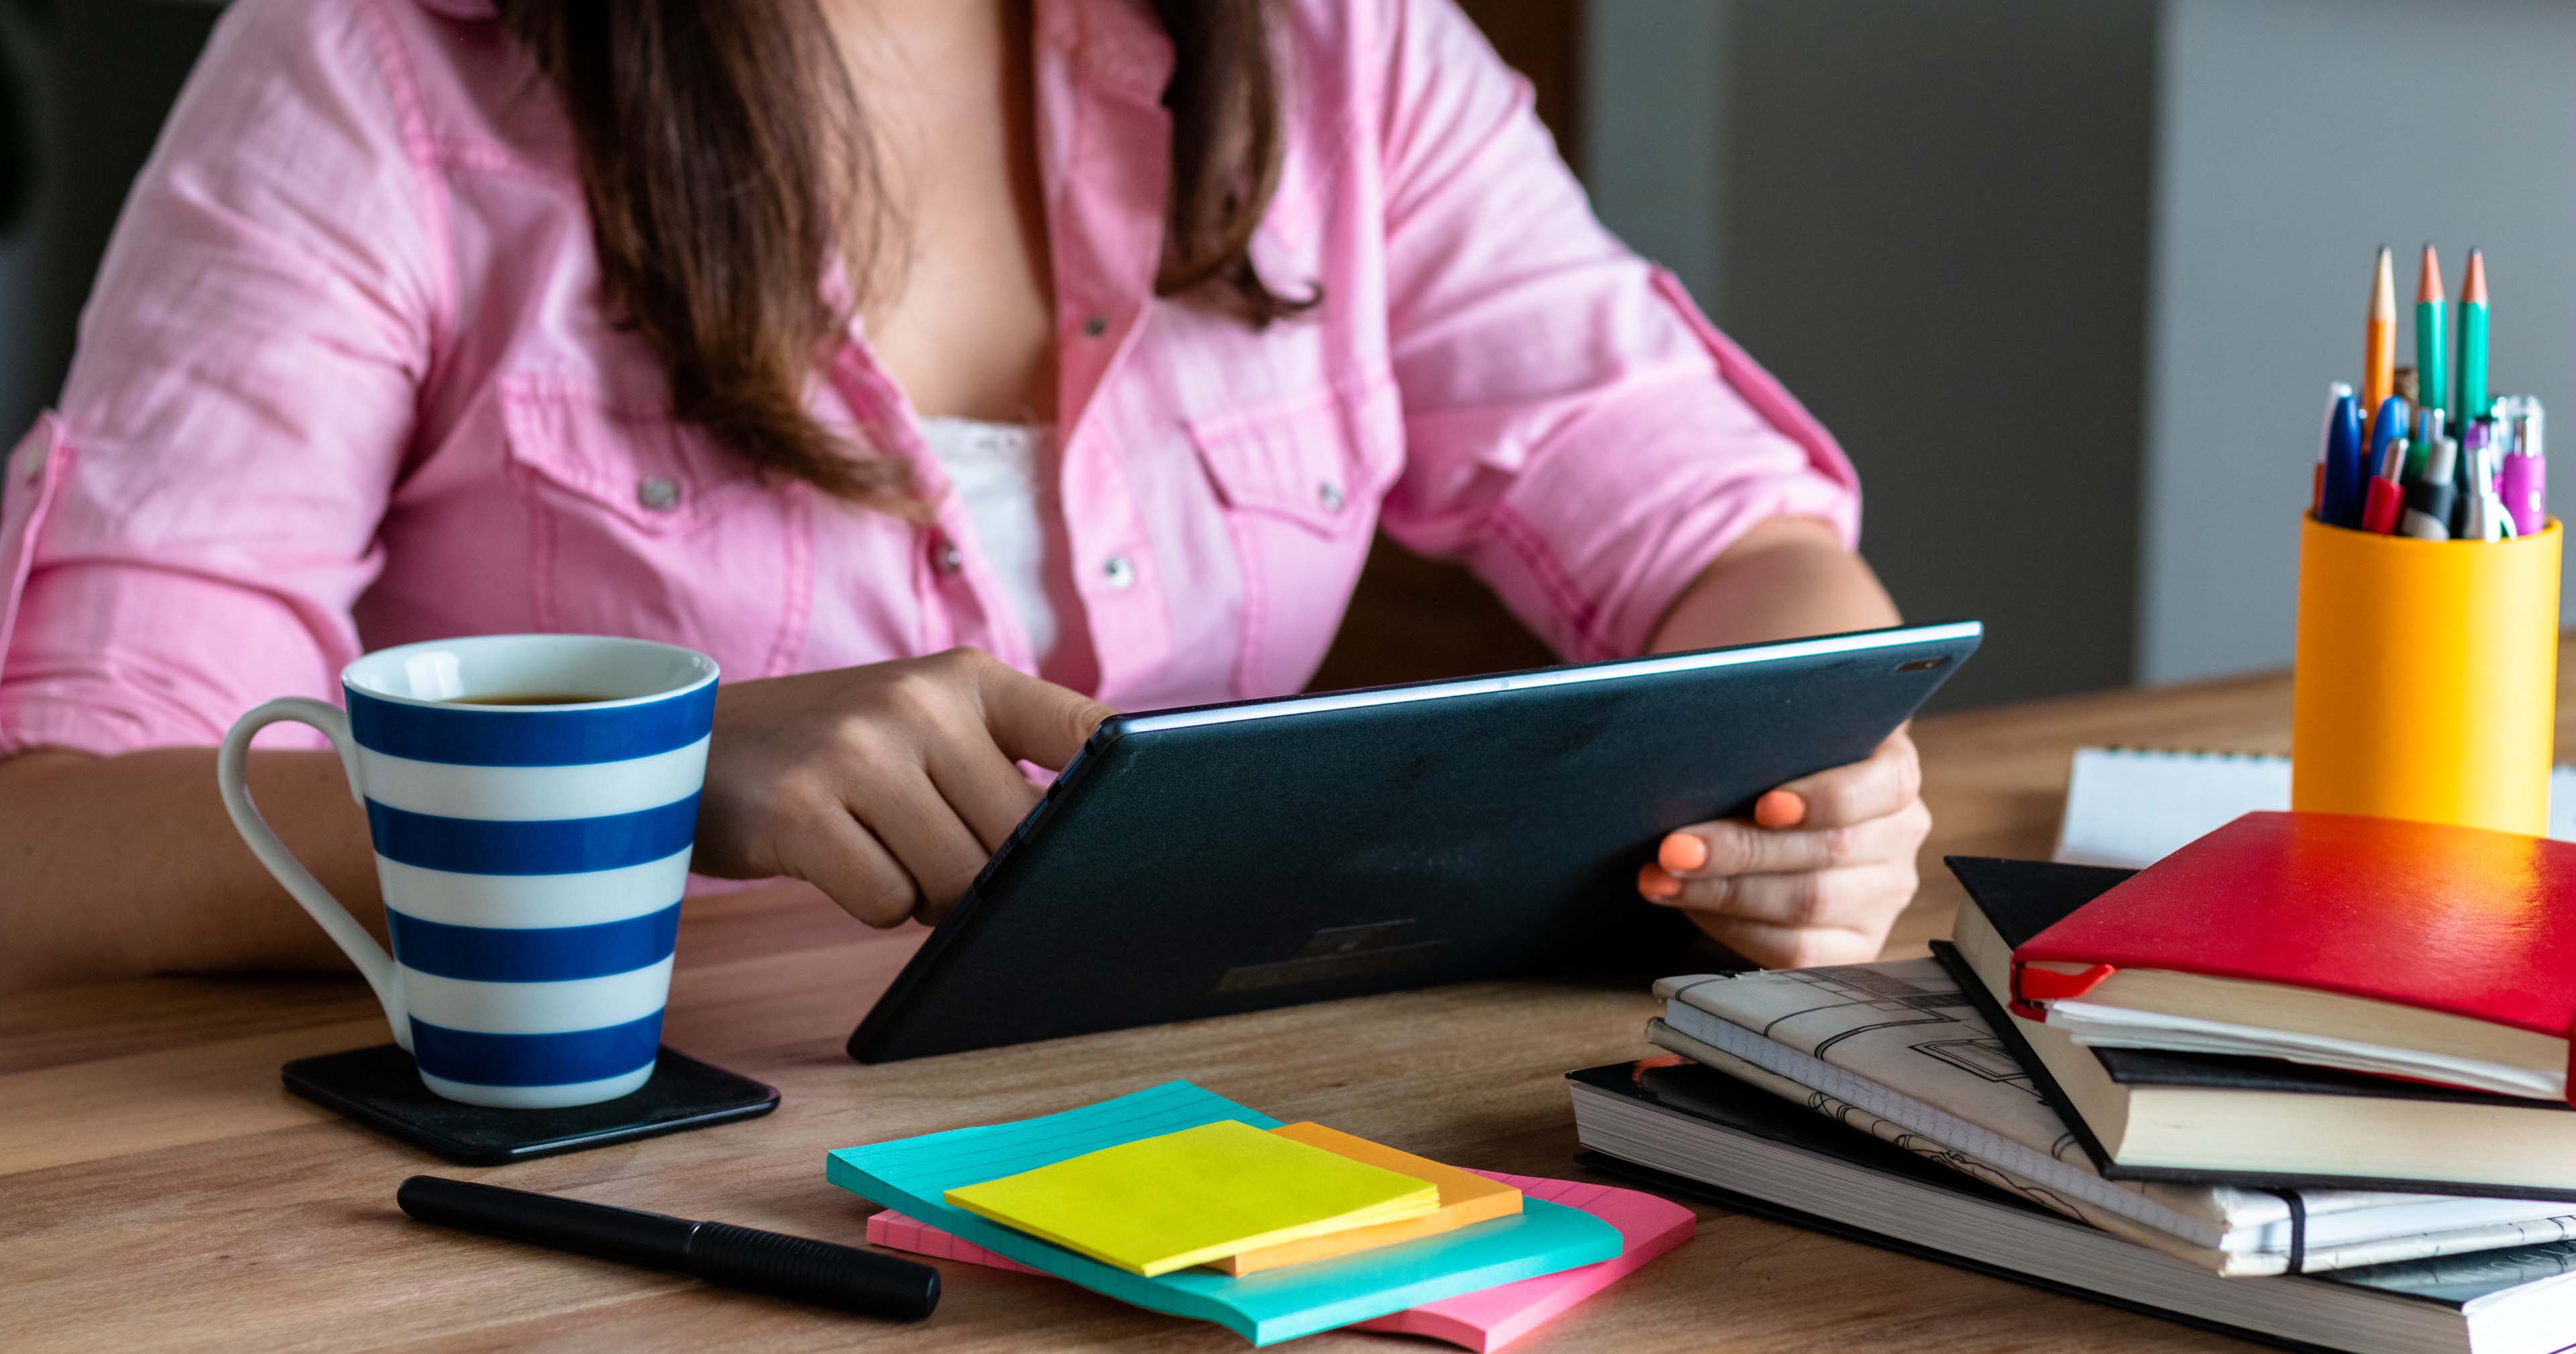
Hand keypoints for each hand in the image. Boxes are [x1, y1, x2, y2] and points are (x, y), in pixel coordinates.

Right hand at [693, 648, 1111, 926]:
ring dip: (930, 896)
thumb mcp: (922, 721)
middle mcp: (918, 702)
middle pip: (1021, 842)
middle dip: (996, 877)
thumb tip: (1086, 855)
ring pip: (957, 883)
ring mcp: (857, 752)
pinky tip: (838, 862)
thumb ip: (1003, 763)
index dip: (1122, 793)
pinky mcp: (800, 810)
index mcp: (967, 676)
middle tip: (941, 855)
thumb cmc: (833, 750)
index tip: (1130, 837)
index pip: (1087, 735)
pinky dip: (871, 904)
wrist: (692, 743)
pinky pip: (885, 903)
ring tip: (884, 850)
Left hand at [1634, 728, 1929, 967]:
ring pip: (1807, 903)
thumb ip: (1767, 737)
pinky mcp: (1856, 944)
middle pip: (1828, 850)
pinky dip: (1734, 929)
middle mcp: (1900, 836)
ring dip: (1722, 892)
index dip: (1826, 797)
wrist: (1779, 813)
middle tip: (1674, 847)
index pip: (1885, 785)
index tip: (1765, 804)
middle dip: (1740, 850)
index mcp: (1894, 772)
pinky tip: (1691, 906)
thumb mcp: (1783, 741)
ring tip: (1663, 877)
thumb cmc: (1772, 766)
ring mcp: (1882, 895)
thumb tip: (1699, 742)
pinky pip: (1797, 951)